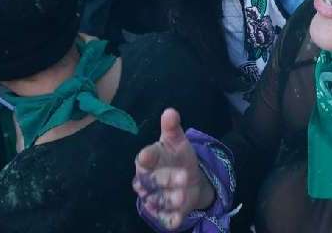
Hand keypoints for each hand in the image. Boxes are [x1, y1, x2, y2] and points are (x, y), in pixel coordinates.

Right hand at [134, 109, 214, 228]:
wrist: (187, 179)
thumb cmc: (176, 157)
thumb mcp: (177, 141)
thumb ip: (172, 128)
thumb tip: (170, 112)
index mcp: (148, 160)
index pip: (144, 158)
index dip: (146, 157)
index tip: (148, 155)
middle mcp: (147, 180)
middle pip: (152, 181)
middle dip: (167, 179)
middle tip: (184, 177)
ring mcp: (153, 198)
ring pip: (158, 200)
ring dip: (170, 199)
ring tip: (183, 196)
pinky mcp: (162, 213)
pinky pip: (164, 218)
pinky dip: (170, 220)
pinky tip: (177, 219)